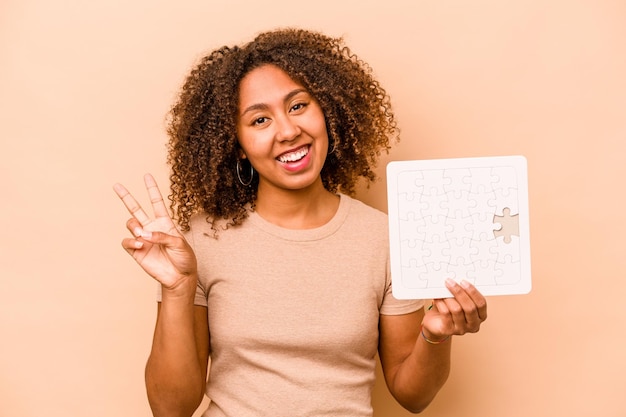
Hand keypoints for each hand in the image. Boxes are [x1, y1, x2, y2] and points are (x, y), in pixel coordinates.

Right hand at [113, 174, 197, 292]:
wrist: (180, 277)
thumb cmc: (184, 258)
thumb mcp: (180, 244)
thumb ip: (162, 236)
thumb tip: (144, 234)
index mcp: (165, 223)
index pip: (157, 202)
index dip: (152, 189)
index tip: (147, 176)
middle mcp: (151, 229)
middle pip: (136, 209)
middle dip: (126, 197)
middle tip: (117, 185)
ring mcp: (143, 239)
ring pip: (130, 224)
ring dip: (134, 227)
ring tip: (141, 236)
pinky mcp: (137, 252)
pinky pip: (127, 242)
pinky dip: (131, 241)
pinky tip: (140, 245)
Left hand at [421, 279, 486, 339]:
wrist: (435, 323)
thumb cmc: (449, 309)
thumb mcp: (458, 301)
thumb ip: (461, 293)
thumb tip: (456, 280)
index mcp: (481, 316)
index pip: (481, 304)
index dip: (473, 292)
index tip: (463, 282)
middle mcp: (473, 324)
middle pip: (470, 308)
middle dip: (459, 293)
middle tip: (450, 282)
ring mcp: (461, 329)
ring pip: (457, 310)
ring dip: (448, 298)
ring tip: (442, 290)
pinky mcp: (448, 330)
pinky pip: (446, 314)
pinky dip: (441, 303)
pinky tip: (437, 298)